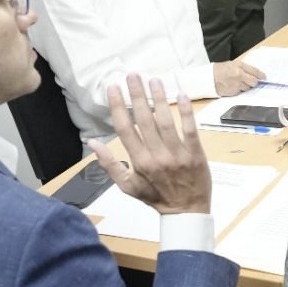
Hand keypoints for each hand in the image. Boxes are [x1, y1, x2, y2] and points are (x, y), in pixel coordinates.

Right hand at [88, 74, 210, 214]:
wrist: (186, 211)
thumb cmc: (156, 197)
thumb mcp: (127, 186)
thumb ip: (110, 164)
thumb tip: (92, 143)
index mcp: (138, 161)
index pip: (124, 128)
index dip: (117, 106)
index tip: (113, 88)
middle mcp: (156, 155)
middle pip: (144, 119)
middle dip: (137, 95)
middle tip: (133, 75)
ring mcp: (177, 154)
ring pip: (165, 121)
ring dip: (159, 98)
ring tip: (154, 80)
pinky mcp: (195, 153)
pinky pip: (190, 129)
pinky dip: (186, 112)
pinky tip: (181, 95)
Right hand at [212, 59, 265, 95]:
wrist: (208, 78)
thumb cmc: (219, 70)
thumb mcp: (231, 64)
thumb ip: (243, 68)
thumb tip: (254, 74)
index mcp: (239, 66)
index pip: (255, 71)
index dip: (261, 75)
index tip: (264, 78)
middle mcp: (240, 75)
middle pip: (254, 82)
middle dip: (254, 82)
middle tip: (251, 82)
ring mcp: (237, 84)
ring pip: (248, 88)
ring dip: (245, 87)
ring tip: (237, 83)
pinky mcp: (234, 92)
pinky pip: (241, 92)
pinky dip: (239, 90)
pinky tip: (233, 87)